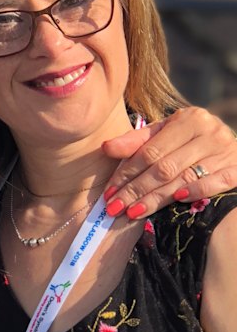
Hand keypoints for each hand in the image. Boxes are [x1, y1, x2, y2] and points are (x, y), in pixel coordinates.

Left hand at [101, 107, 236, 218]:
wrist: (231, 144)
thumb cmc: (192, 139)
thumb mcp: (167, 133)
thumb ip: (137, 141)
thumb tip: (106, 148)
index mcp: (189, 119)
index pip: (150, 150)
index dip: (126, 172)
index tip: (108, 191)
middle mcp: (209, 132)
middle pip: (164, 167)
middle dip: (135, 190)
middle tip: (114, 207)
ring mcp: (226, 151)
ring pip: (184, 178)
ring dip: (156, 198)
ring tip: (133, 212)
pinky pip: (215, 183)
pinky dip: (195, 192)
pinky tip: (175, 202)